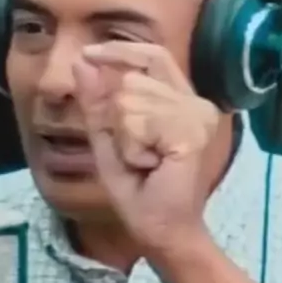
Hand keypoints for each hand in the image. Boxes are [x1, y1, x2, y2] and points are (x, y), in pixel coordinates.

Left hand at [74, 42, 219, 253]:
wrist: (161, 231)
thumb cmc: (139, 191)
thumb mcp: (107, 140)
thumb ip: (97, 102)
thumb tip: (83, 61)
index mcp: (179, 101)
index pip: (153, 55)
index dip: (120, 50)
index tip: (89, 55)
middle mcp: (195, 104)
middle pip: (134, 78)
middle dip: (118, 118)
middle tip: (137, 154)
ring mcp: (198, 117)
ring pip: (133, 100)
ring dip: (126, 137)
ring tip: (146, 162)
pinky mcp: (192, 134)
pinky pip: (141, 121)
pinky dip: (133, 147)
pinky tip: (151, 165)